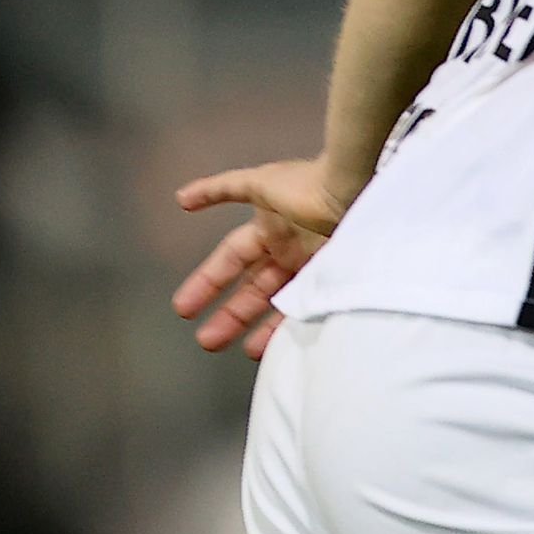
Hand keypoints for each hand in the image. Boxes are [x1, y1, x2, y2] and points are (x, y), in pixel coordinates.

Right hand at [172, 159, 355, 356]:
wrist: (352, 191)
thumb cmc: (305, 183)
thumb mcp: (256, 183)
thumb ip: (219, 189)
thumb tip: (181, 198)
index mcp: (267, 230)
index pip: (229, 261)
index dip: (206, 283)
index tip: (183, 308)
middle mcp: (287, 251)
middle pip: (251, 289)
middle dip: (229, 314)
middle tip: (207, 341)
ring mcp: (310, 266)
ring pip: (277, 303)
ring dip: (258, 326)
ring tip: (241, 350)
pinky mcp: (331, 278)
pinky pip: (307, 306)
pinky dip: (291, 323)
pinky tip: (279, 343)